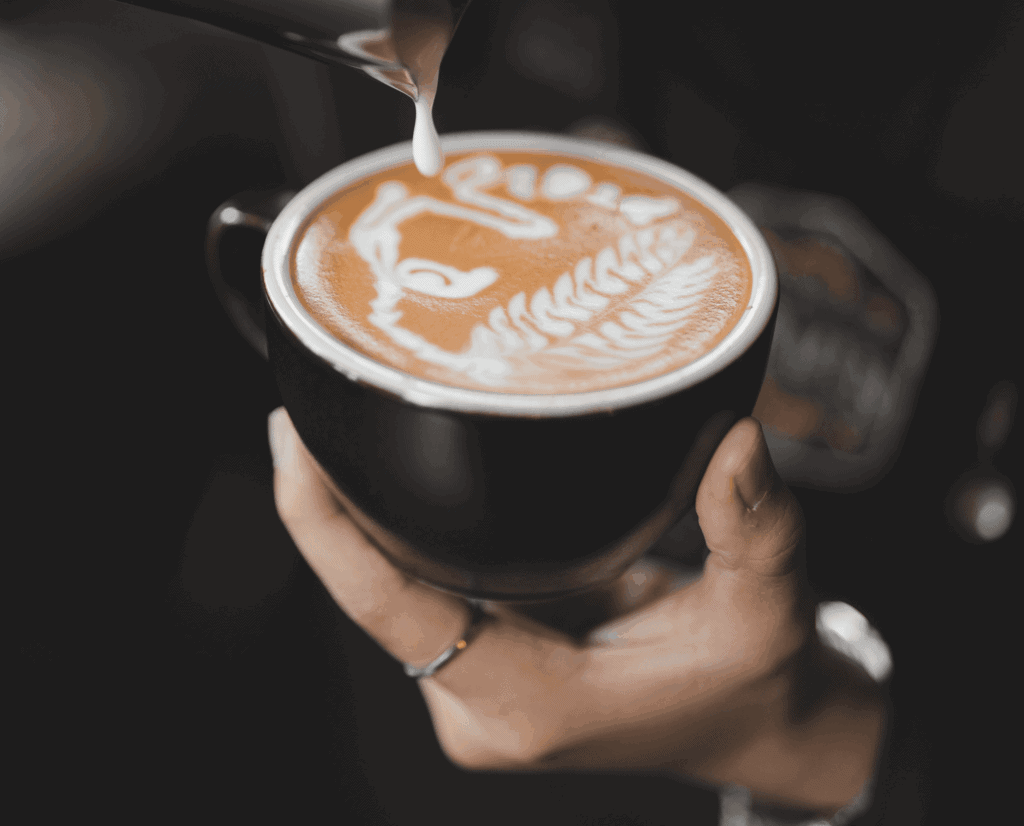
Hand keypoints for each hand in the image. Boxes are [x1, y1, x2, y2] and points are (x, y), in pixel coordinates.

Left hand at [269, 409, 883, 816]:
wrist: (754, 726)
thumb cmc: (752, 682)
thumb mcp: (766, 607)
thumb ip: (753, 526)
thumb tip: (738, 439)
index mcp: (532, 703)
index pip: (394, 610)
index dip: (326, 530)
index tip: (290, 443)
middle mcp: (484, 704)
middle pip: (376, 593)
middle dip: (334, 503)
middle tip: (319, 397)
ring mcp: (479, 688)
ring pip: (394, 590)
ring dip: (365, 514)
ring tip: (346, 417)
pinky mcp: (490, 661)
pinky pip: (424, 588)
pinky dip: (406, 531)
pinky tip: (404, 466)